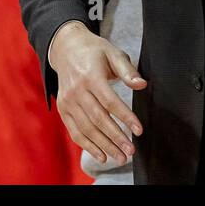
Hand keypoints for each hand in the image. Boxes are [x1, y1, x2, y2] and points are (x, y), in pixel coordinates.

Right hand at [49, 21, 146, 165]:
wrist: (66, 48)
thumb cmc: (95, 51)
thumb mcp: (114, 53)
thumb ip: (128, 70)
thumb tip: (142, 84)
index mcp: (91, 76)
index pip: (110, 102)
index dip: (125, 117)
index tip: (139, 130)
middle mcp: (77, 91)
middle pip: (98, 119)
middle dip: (116, 137)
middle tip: (130, 151)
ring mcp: (67, 101)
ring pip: (86, 129)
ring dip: (104, 146)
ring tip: (120, 157)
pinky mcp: (62, 109)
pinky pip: (74, 131)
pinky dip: (87, 145)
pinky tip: (101, 155)